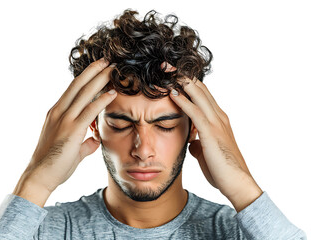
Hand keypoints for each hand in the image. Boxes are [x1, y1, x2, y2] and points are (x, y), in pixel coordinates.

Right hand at [14, 58, 116, 195]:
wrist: (40, 176)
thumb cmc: (54, 164)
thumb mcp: (72, 149)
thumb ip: (85, 142)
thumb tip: (95, 139)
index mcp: (57, 113)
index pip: (73, 90)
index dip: (86, 77)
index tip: (98, 69)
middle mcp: (59, 111)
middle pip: (78, 85)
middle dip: (94, 71)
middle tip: (107, 60)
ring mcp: (64, 119)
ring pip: (83, 93)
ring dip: (99, 79)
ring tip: (112, 68)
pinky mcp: (71, 130)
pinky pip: (89, 111)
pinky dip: (101, 100)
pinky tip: (112, 92)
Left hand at [169, 77, 262, 211]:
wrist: (237, 182)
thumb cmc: (222, 169)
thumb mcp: (207, 152)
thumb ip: (199, 143)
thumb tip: (192, 142)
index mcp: (218, 119)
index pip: (201, 94)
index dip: (187, 83)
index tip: (172, 75)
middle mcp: (218, 115)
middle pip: (199, 88)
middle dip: (182, 75)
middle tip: (166, 64)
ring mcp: (216, 122)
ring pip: (198, 94)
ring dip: (181, 81)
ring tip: (166, 70)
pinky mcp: (211, 131)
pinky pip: (195, 111)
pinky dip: (183, 101)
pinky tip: (172, 93)